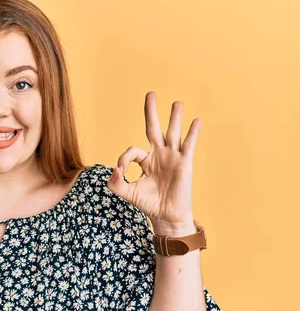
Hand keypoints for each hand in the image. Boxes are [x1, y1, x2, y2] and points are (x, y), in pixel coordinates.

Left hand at [107, 91, 199, 230]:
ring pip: (172, 133)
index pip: (133, 151)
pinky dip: (192, 133)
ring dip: (174, 118)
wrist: (166, 216)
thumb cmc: (148, 204)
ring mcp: (173, 158)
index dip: (124, 159)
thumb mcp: (127, 192)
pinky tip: (196, 121)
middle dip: (151, 112)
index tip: (121, 171)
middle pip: (154, 129)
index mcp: (146, 161)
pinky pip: (189, 145)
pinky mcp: (185, 163)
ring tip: (177, 103)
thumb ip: (115, 183)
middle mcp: (159, 155)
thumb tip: (115, 170)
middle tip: (150, 94)